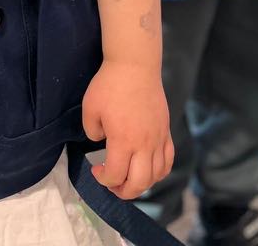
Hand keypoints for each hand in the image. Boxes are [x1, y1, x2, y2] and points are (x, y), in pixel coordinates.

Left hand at [82, 59, 173, 199]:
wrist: (135, 65)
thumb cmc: (110, 84)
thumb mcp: (89, 108)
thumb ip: (91, 131)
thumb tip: (100, 142)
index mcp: (123, 141)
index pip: (116, 175)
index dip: (103, 179)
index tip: (96, 170)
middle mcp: (144, 145)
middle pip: (139, 184)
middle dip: (123, 191)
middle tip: (112, 184)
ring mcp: (158, 139)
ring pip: (156, 175)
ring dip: (142, 184)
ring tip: (129, 178)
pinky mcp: (166, 131)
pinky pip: (168, 160)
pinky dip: (159, 172)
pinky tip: (148, 168)